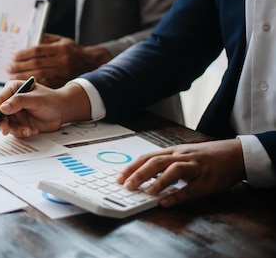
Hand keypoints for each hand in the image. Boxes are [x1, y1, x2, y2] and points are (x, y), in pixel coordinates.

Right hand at [0, 81, 90, 137]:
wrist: (63, 111)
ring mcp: (15, 113)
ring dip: (16, 130)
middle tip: (6, 130)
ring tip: (28, 130)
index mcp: (13, 89)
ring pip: (7, 124)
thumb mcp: (36, 99)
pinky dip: (23, 132)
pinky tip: (33, 130)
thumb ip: (19, 102)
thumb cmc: (51, 100)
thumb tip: (3, 107)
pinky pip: (15, 131)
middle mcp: (12, 101)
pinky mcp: (20, 123)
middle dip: (3, 124)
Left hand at [7, 33, 111, 87]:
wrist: (90, 62)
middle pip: (36, 64)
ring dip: (23, 76)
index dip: (24, 54)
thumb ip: (45, 39)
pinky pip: (45, 84)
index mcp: (60, 48)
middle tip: (9, 67)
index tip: (13, 56)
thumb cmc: (72, 50)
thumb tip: (29, 39)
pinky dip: (33, 84)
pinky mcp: (62, 82)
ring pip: (39, 75)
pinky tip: (23, 84)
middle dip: (20, 66)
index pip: (38, 50)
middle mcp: (62, 61)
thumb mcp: (61, 40)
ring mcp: (62, 73)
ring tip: (12, 76)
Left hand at [116, 139, 244, 206]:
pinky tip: (166, 202)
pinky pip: (192, 188)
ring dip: (157, 181)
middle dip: (138, 174)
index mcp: (173, 152)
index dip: (131, 167)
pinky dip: (178, 195)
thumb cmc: (206, 157)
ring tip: (145, 192)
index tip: (118, 177)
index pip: (147, 157)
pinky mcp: (208, 179)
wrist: (235, 154)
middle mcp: (182, 156)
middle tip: (125, 186)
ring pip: (174, 170)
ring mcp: (195, 167)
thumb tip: (143, 176)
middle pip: (156, 162)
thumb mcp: (183, 156)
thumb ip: (166, 164)